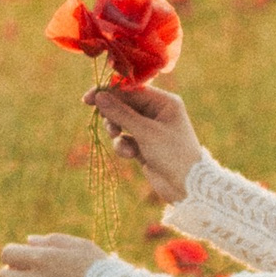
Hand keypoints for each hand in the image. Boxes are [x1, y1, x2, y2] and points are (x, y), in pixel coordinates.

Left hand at [0, 235, 103, 276]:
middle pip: (4, 276)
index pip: (7, 254)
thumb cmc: (99, 268)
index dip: (13, 254)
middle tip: (28, 273)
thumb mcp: (79, 245)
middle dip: (14, 271)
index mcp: (42, 260)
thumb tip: (27, 242)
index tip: (22, 256)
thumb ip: (51, 241)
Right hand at [86, 84, 201, 205]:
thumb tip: (99, 96)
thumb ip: (121, 113)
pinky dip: (123, 146)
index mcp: (164, 102)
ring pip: (121, 122)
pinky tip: (130, 154)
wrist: (186, 186)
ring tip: (117, 138)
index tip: (89, 98)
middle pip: (124, 105)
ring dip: (116, 131)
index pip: (131, 90)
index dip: (109, 92)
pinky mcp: (143, 145)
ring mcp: (150, 129)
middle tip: (108, 125)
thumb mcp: (146, 132)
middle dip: (113, 115)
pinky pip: (125, 139)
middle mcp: (157, 112)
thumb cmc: (172, 154)